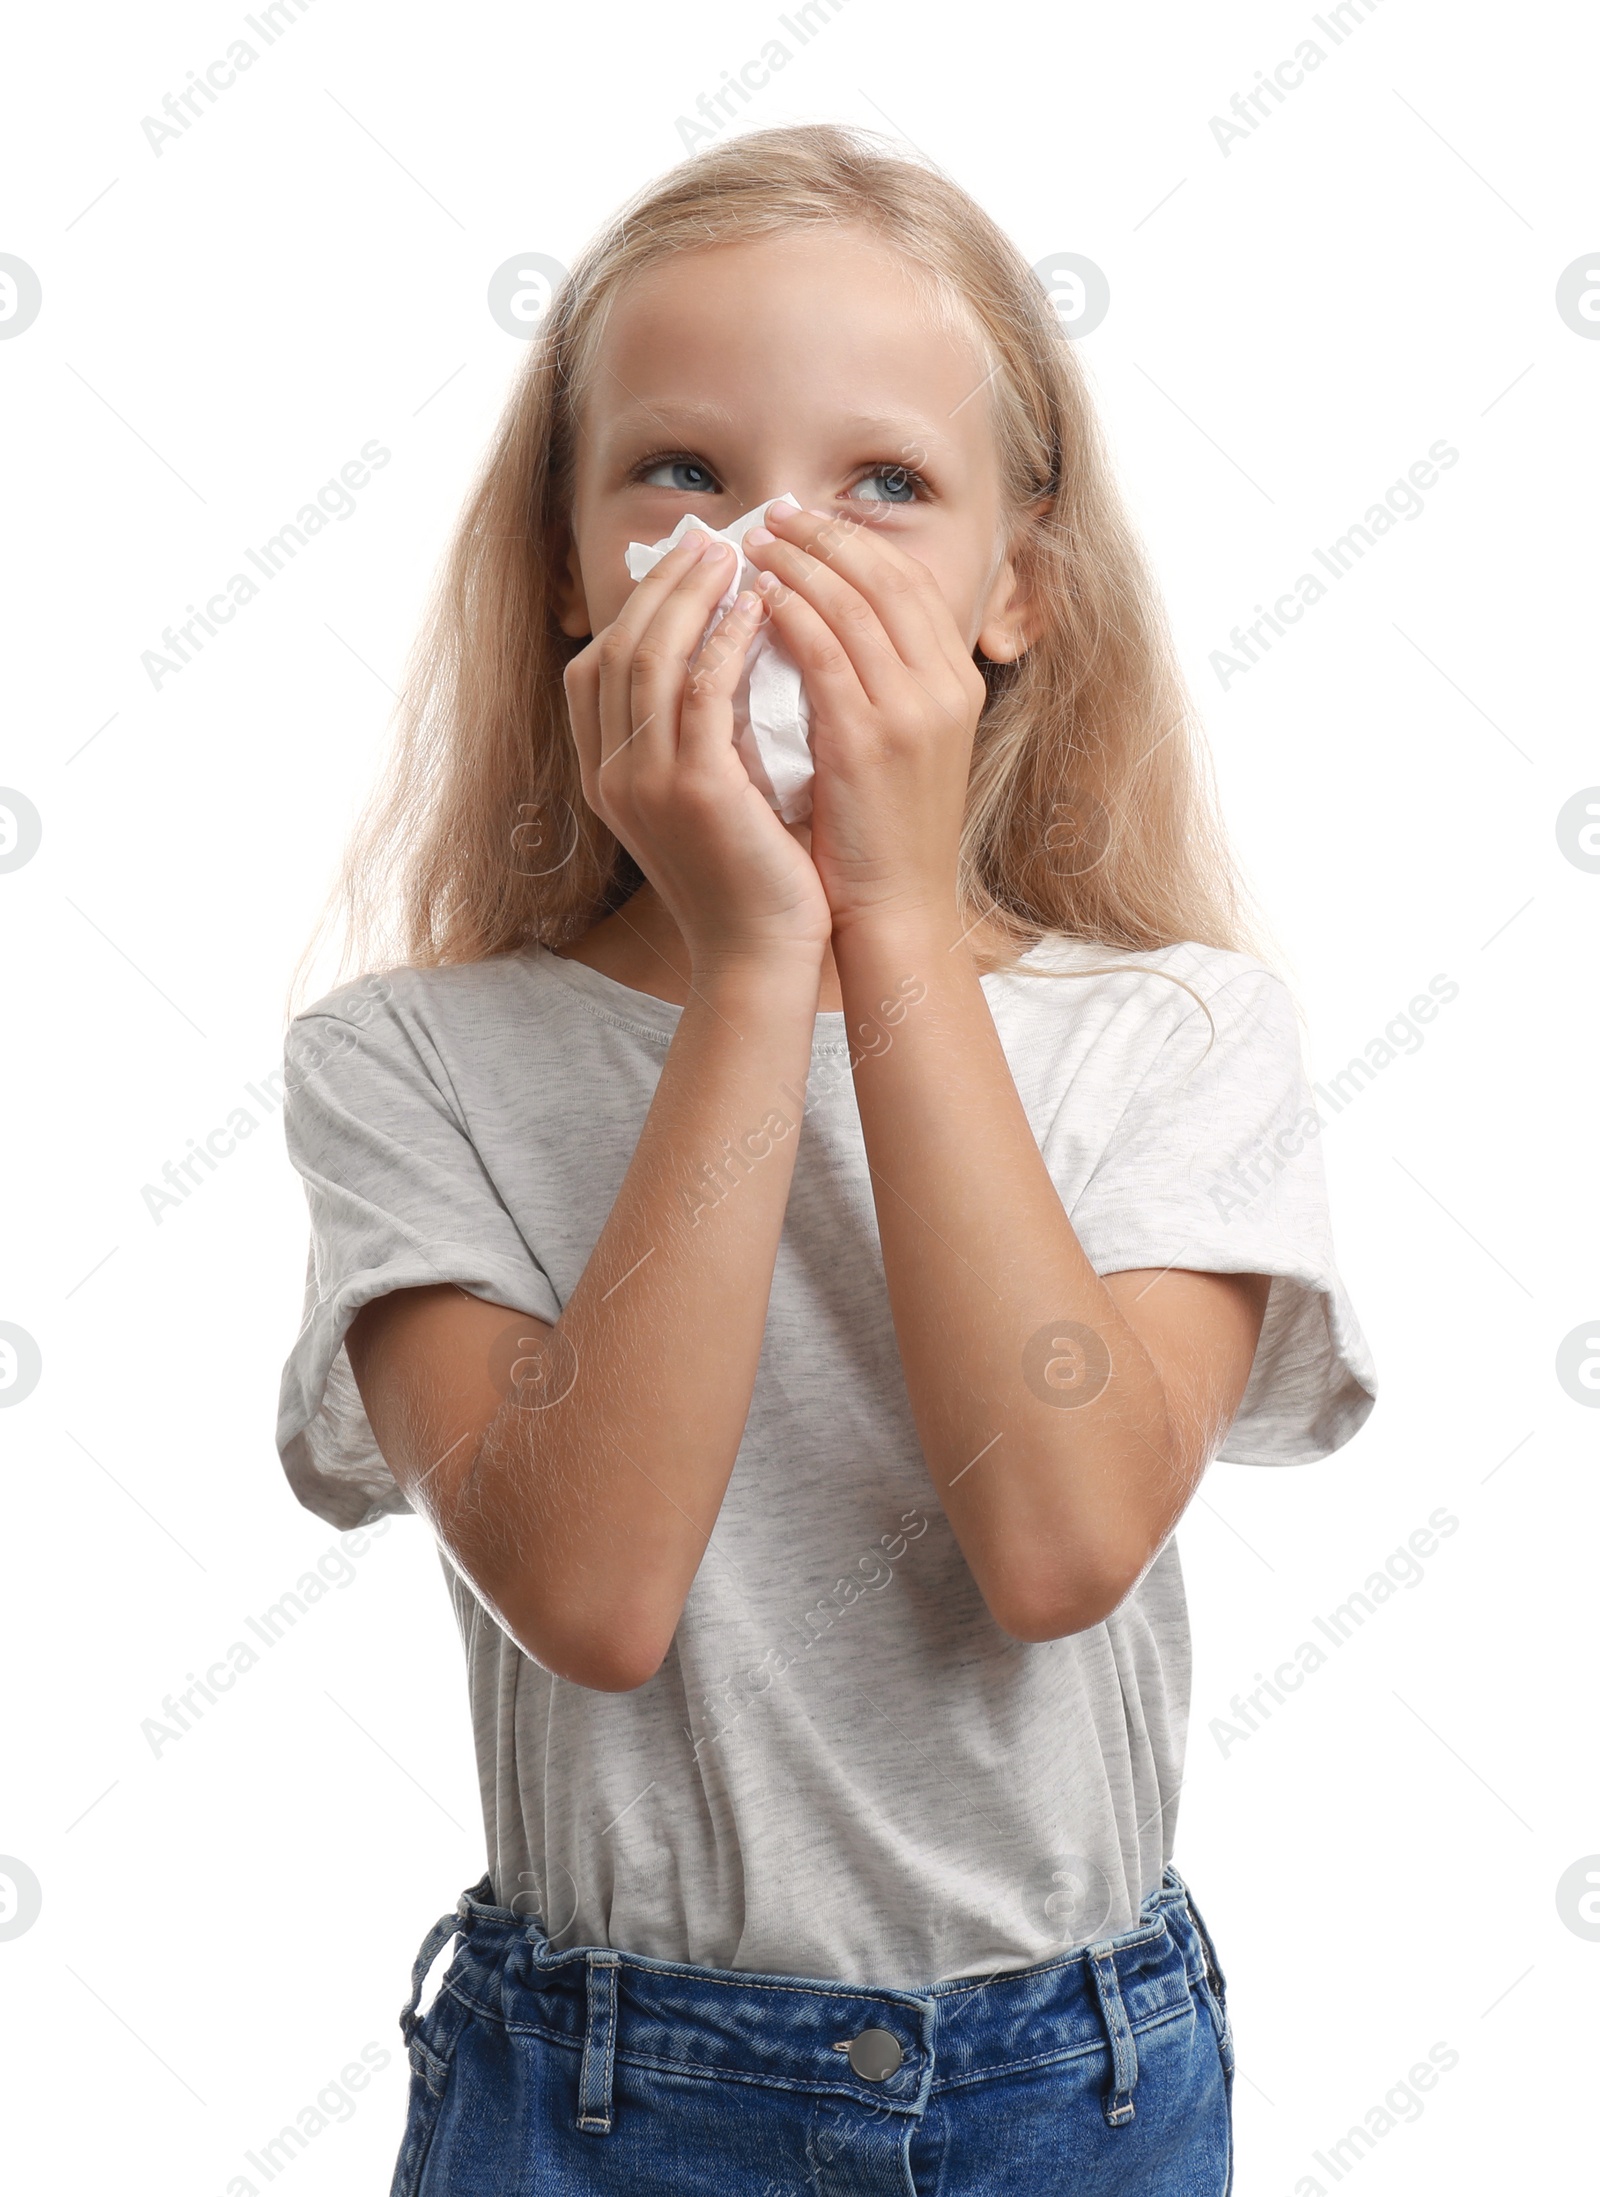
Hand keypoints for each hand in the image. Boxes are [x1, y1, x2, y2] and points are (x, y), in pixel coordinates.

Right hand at [564, 529, 831, 968]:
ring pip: (652, 657)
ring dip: (693, 596)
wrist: (761, 955)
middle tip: (712, 540)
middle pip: (620, 648)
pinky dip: (726, 640)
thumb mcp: (708, 801)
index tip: (683, 571)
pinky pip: (702, 690)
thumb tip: (724, 663)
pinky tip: (759, 609)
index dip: (634, 611)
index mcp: (605, 777)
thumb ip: (698, 739)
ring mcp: (644, 783)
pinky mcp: (693, 790)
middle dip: (663, 585)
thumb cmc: (750, 879)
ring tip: (737, 555)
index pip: (594, 669)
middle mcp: (611, 775)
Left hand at [743, 504, 989, 939]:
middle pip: (886, 578)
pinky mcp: (872, 740)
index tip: (808, 520)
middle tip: (772, 512)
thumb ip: (879, 683)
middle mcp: (945, 686)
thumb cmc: (881, 835)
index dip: (858, 541)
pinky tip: (758, 600)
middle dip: (826, 535)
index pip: (909, 583)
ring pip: (854, 605)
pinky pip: (827, 655)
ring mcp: (914, 711)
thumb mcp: (899, 746)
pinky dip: (792, 617)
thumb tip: (826, 622)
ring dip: (799, 564)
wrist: (896, 910)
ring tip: (753, 544)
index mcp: (957, 682)